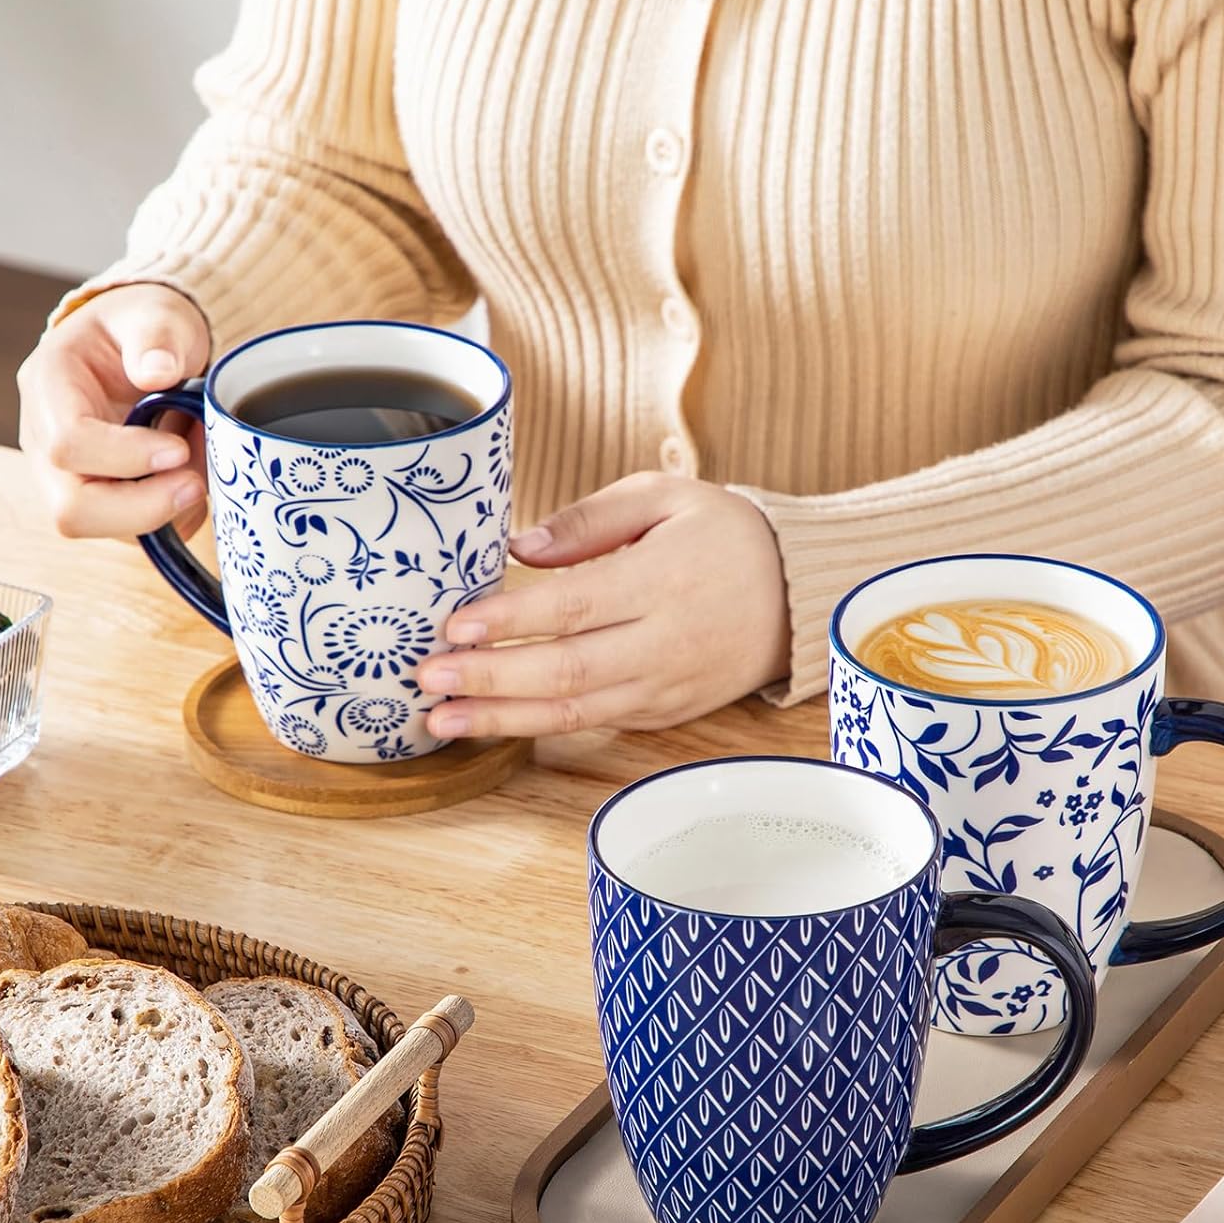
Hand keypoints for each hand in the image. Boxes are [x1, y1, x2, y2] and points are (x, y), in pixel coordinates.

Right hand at [17, 283, 210, 538]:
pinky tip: (194, 482)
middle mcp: (46, 441)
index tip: (178, 448)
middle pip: (72, 509)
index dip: (126, 457)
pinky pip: (135, 535)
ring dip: (163, 515)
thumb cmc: (145, 331)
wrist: (148, 349)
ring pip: (104, 531)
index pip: (67, 444)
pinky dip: (173, 519)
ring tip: (200, 472)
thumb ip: (157, 336)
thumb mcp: (156, 314)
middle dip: (143, 508)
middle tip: (196, 483)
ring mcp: (69, 477)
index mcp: (49, 387)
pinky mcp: (102, 501)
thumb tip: (158, 372)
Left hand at [418, 474, 789, 736]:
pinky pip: (597, 723)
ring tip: (441, 719)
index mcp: (665, 579)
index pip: (575, 606)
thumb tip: (520, 547)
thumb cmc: (724, 535)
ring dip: (503, 718)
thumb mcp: (665, 496)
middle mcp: (667, 641)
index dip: (512, 620)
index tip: (455, 625)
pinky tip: (494, 722)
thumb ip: (591, 518)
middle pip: (567, 670)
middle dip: (491, 678)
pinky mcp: (666, 712)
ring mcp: (667, 686)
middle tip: (427, 677)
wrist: (796, 594)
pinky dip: (541, 726)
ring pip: (576, 711)